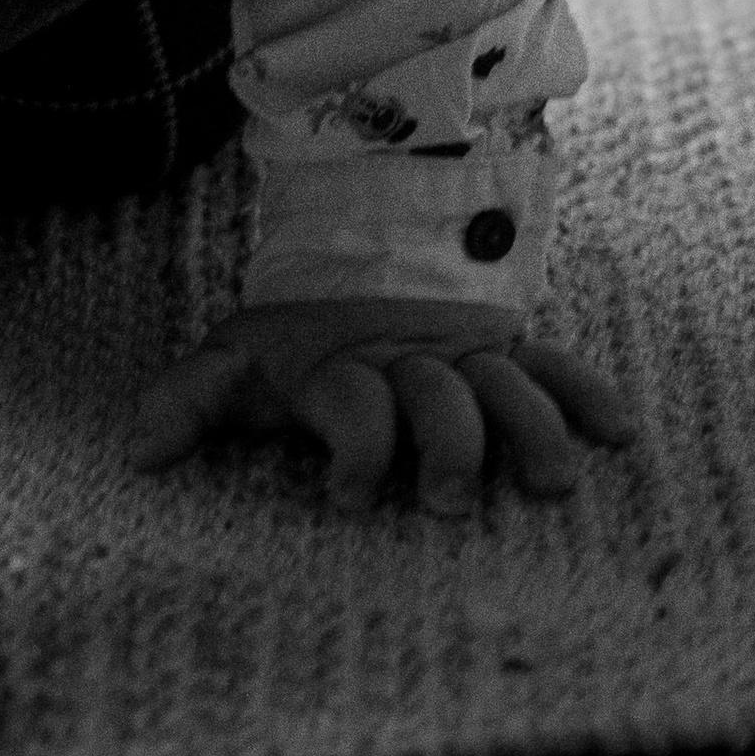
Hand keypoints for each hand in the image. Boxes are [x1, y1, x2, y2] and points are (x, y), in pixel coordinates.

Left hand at [129, 295, 634, 515]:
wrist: (361, 253)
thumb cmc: (297, 341)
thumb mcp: (237, 361)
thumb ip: (190, 399)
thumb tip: (134, 452)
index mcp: (343, 367)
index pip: (355, 404)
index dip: (356, 448)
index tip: (352, 500)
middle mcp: (410, 360)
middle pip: (439, 397)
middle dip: (447, 445)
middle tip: (451, 502)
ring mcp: (464, 354)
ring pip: (503, 385)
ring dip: (528, 431)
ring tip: (551, 485)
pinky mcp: (507, 350)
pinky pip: (553, 368)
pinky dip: (585, 394)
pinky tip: (620, 432)